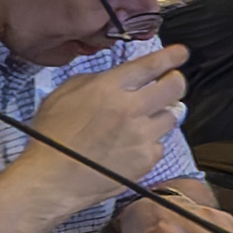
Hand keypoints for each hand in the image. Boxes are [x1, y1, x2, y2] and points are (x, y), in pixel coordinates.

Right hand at [35, 37, 193, 196]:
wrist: (51, 179)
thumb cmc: (52, 138)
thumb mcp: (63, 94)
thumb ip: (94, 80)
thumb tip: (117, 78)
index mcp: (108, 88)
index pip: (151, 65)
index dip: (171, 57)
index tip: (180, 54)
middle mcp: (130, 108)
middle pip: (174, 87)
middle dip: (175, 82)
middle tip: (169, 85)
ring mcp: (141, 135)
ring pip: (172, 117)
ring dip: (162, 114)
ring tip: (141, 120)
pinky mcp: (146, 159)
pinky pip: (160, 145)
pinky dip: (150, 143)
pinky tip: (131, 146)